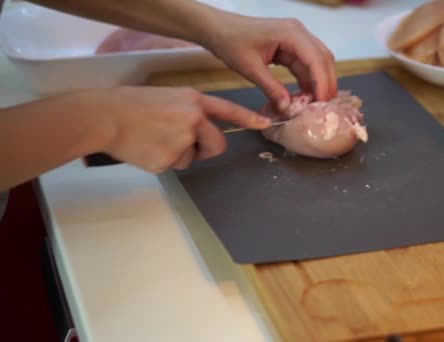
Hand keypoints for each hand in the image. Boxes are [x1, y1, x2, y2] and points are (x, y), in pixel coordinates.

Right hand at [88, 86, 270, 171]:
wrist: (104, 117)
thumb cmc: (130, 105)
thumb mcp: (166, 98)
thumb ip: (187, 112)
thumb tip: (196, 132)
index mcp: (192, 100)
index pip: (228, 109)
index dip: (248, 117)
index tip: (265, 123)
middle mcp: (193, 119)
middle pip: (217, 144)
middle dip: (206, 149)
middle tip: (184, 144)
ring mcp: (183, 140)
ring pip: (191, 157)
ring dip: (177, 154)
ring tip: (153, 139)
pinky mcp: (170, 159)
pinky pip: (173, 165)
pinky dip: (161, 161)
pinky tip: (145, 148)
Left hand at [200, 12, 337, 107]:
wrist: (218, 29)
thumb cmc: (231, 42)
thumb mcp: (251, 69)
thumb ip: (271, 88)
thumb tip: (287, 107)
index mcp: (291, 33)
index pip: (316, 59)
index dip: (322, 82)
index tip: (322, 103)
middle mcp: (298, 32)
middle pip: (323, 59)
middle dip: (326, 83)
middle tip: (325, 107)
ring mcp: (296, 37)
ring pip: (317, 62)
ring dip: (319, 82)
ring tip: (317, 104)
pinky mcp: (291, 45)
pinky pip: (306, 63)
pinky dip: (308, 79)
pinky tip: (305, 95)